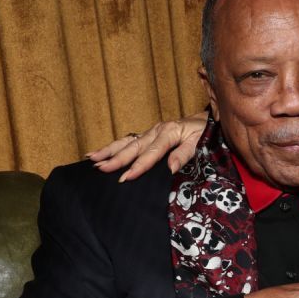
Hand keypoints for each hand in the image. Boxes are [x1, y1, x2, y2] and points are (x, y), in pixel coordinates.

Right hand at [87, 112, 209, 182]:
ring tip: (92, 159)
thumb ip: (185, 154)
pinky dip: (113, 147)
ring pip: (126, 142)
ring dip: (108, 151)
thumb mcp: (201, 143)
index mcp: (169, 132)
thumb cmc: (205, 133)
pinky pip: (128, 141)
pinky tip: (99, 152)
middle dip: (116, 159)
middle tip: (101, 169)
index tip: (126, 177)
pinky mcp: (148, 135)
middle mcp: (156, 131)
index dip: (138, 166)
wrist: (206, 120)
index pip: (151, 153)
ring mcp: (150, 132)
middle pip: (133, 147)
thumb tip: (170, 168)